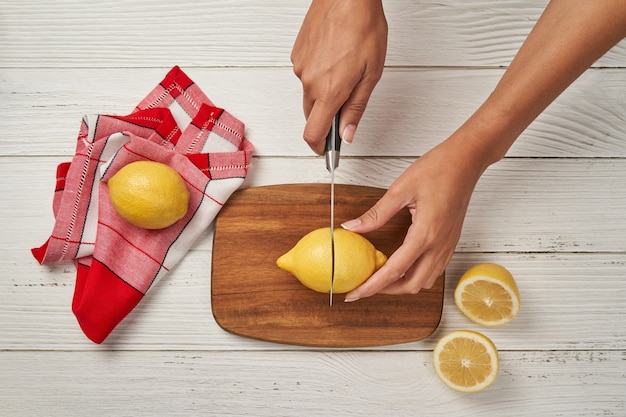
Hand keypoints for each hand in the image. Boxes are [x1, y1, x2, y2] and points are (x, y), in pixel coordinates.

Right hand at [291, 0, 387, 153]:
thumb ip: (356, 108)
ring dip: (323, 93)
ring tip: (344, 70)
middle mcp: (309, 82)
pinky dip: (318, 75)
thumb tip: (348, 134)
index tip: (326, 151)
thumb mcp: (371, 74)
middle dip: (326, 118)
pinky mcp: (296, 54)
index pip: (313, 134)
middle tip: (345, 105)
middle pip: (310, 116)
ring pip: (308, 95)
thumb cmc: (364, 27)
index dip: (319, 148)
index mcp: (329, 91)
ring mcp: (300, 67)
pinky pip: (306, 75)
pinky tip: (333, 58)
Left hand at [342, 137, 484, 300]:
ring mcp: (448, 245)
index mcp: (425, 234)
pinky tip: (402, 264)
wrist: (467, 160)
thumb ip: (376, 214)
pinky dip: (416, 274)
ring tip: (381, 276)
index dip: (372, 286)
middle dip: (386, 290)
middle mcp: (439, 245)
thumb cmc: (439, 169)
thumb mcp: (400, 189)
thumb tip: (352, 227)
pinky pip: (434, 269)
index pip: (394, 271)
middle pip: (412, 285)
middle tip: (365, 286)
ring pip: (425, 280)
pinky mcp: (451, 241)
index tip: (354, 293)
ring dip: (402, 284)